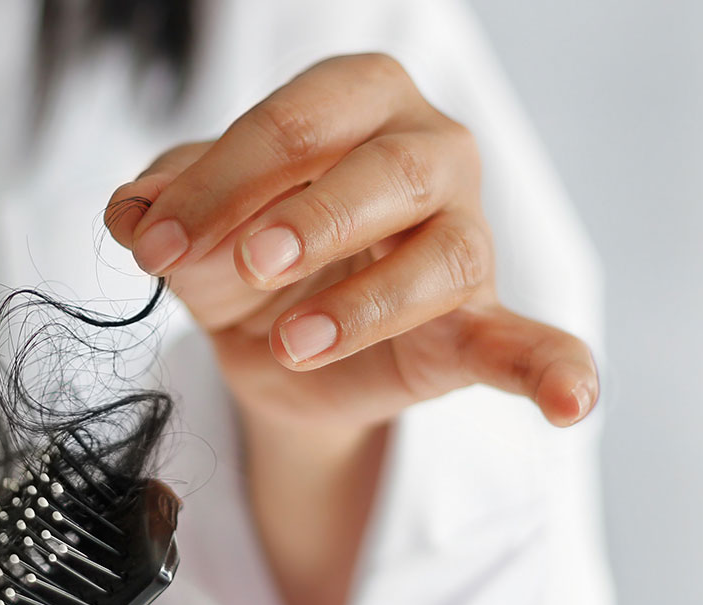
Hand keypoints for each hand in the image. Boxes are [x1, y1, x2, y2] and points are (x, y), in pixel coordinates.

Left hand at [105, 53, 600, 604]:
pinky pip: (526, 345)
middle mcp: (426, 155)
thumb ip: (161, 208)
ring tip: (294, 343)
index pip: (298, 122)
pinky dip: (552, 370)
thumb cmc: (237, 258)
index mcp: (355, 103)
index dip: (221, 182)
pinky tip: (571, 402)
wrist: (265, 344)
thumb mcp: (187, 230)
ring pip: (443, 256)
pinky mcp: (470, 326)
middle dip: (311, 217)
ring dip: (366, 303)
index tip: (154, 244)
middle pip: (390, 169)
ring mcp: (460, 240)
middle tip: (248, 263)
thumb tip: (131, 212)